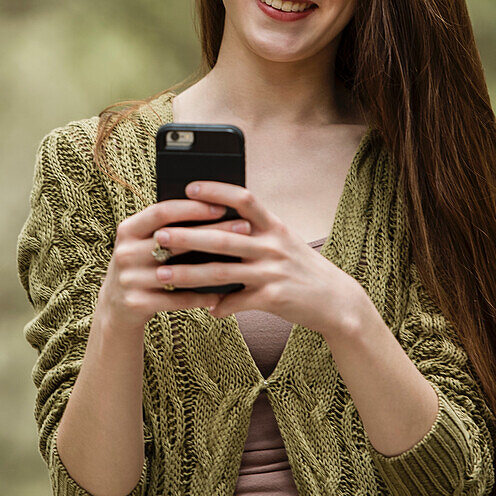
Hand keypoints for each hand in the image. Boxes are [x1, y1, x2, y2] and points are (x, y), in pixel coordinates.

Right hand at [98, 196, 241, 331]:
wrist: (116, 308)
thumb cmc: (142, 266)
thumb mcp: (143, 243)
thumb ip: (166, 227)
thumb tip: (213, 205)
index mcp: (127, 230)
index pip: (162, 211)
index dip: (193, 207)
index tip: (223, 205)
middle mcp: (124, 253)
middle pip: (175, 239)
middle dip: (214, 231)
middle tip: (245, 227)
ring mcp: (128, 279)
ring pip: (179, 271)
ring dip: (213, 267)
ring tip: (241, 261)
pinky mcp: (136, 304)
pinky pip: (177, 299)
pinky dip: (201, 296)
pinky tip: (223, 293)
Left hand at [151, 180, 365, 337]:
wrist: (336, 300)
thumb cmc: (301, 268)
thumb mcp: (283, 241)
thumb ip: (255, 232)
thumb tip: (215, 223)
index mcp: (274, 226)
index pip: (244, 199)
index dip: (216, 190)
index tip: (189, 187)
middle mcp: (272, 245)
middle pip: (223, 236)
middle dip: (188, 236)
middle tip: (160, 235)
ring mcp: (272, 271)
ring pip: (223, 271)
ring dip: (190, 274)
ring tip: (163, 273)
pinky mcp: (274, 297)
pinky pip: (238, 302)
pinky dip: (219, 305)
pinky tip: (205, 309)